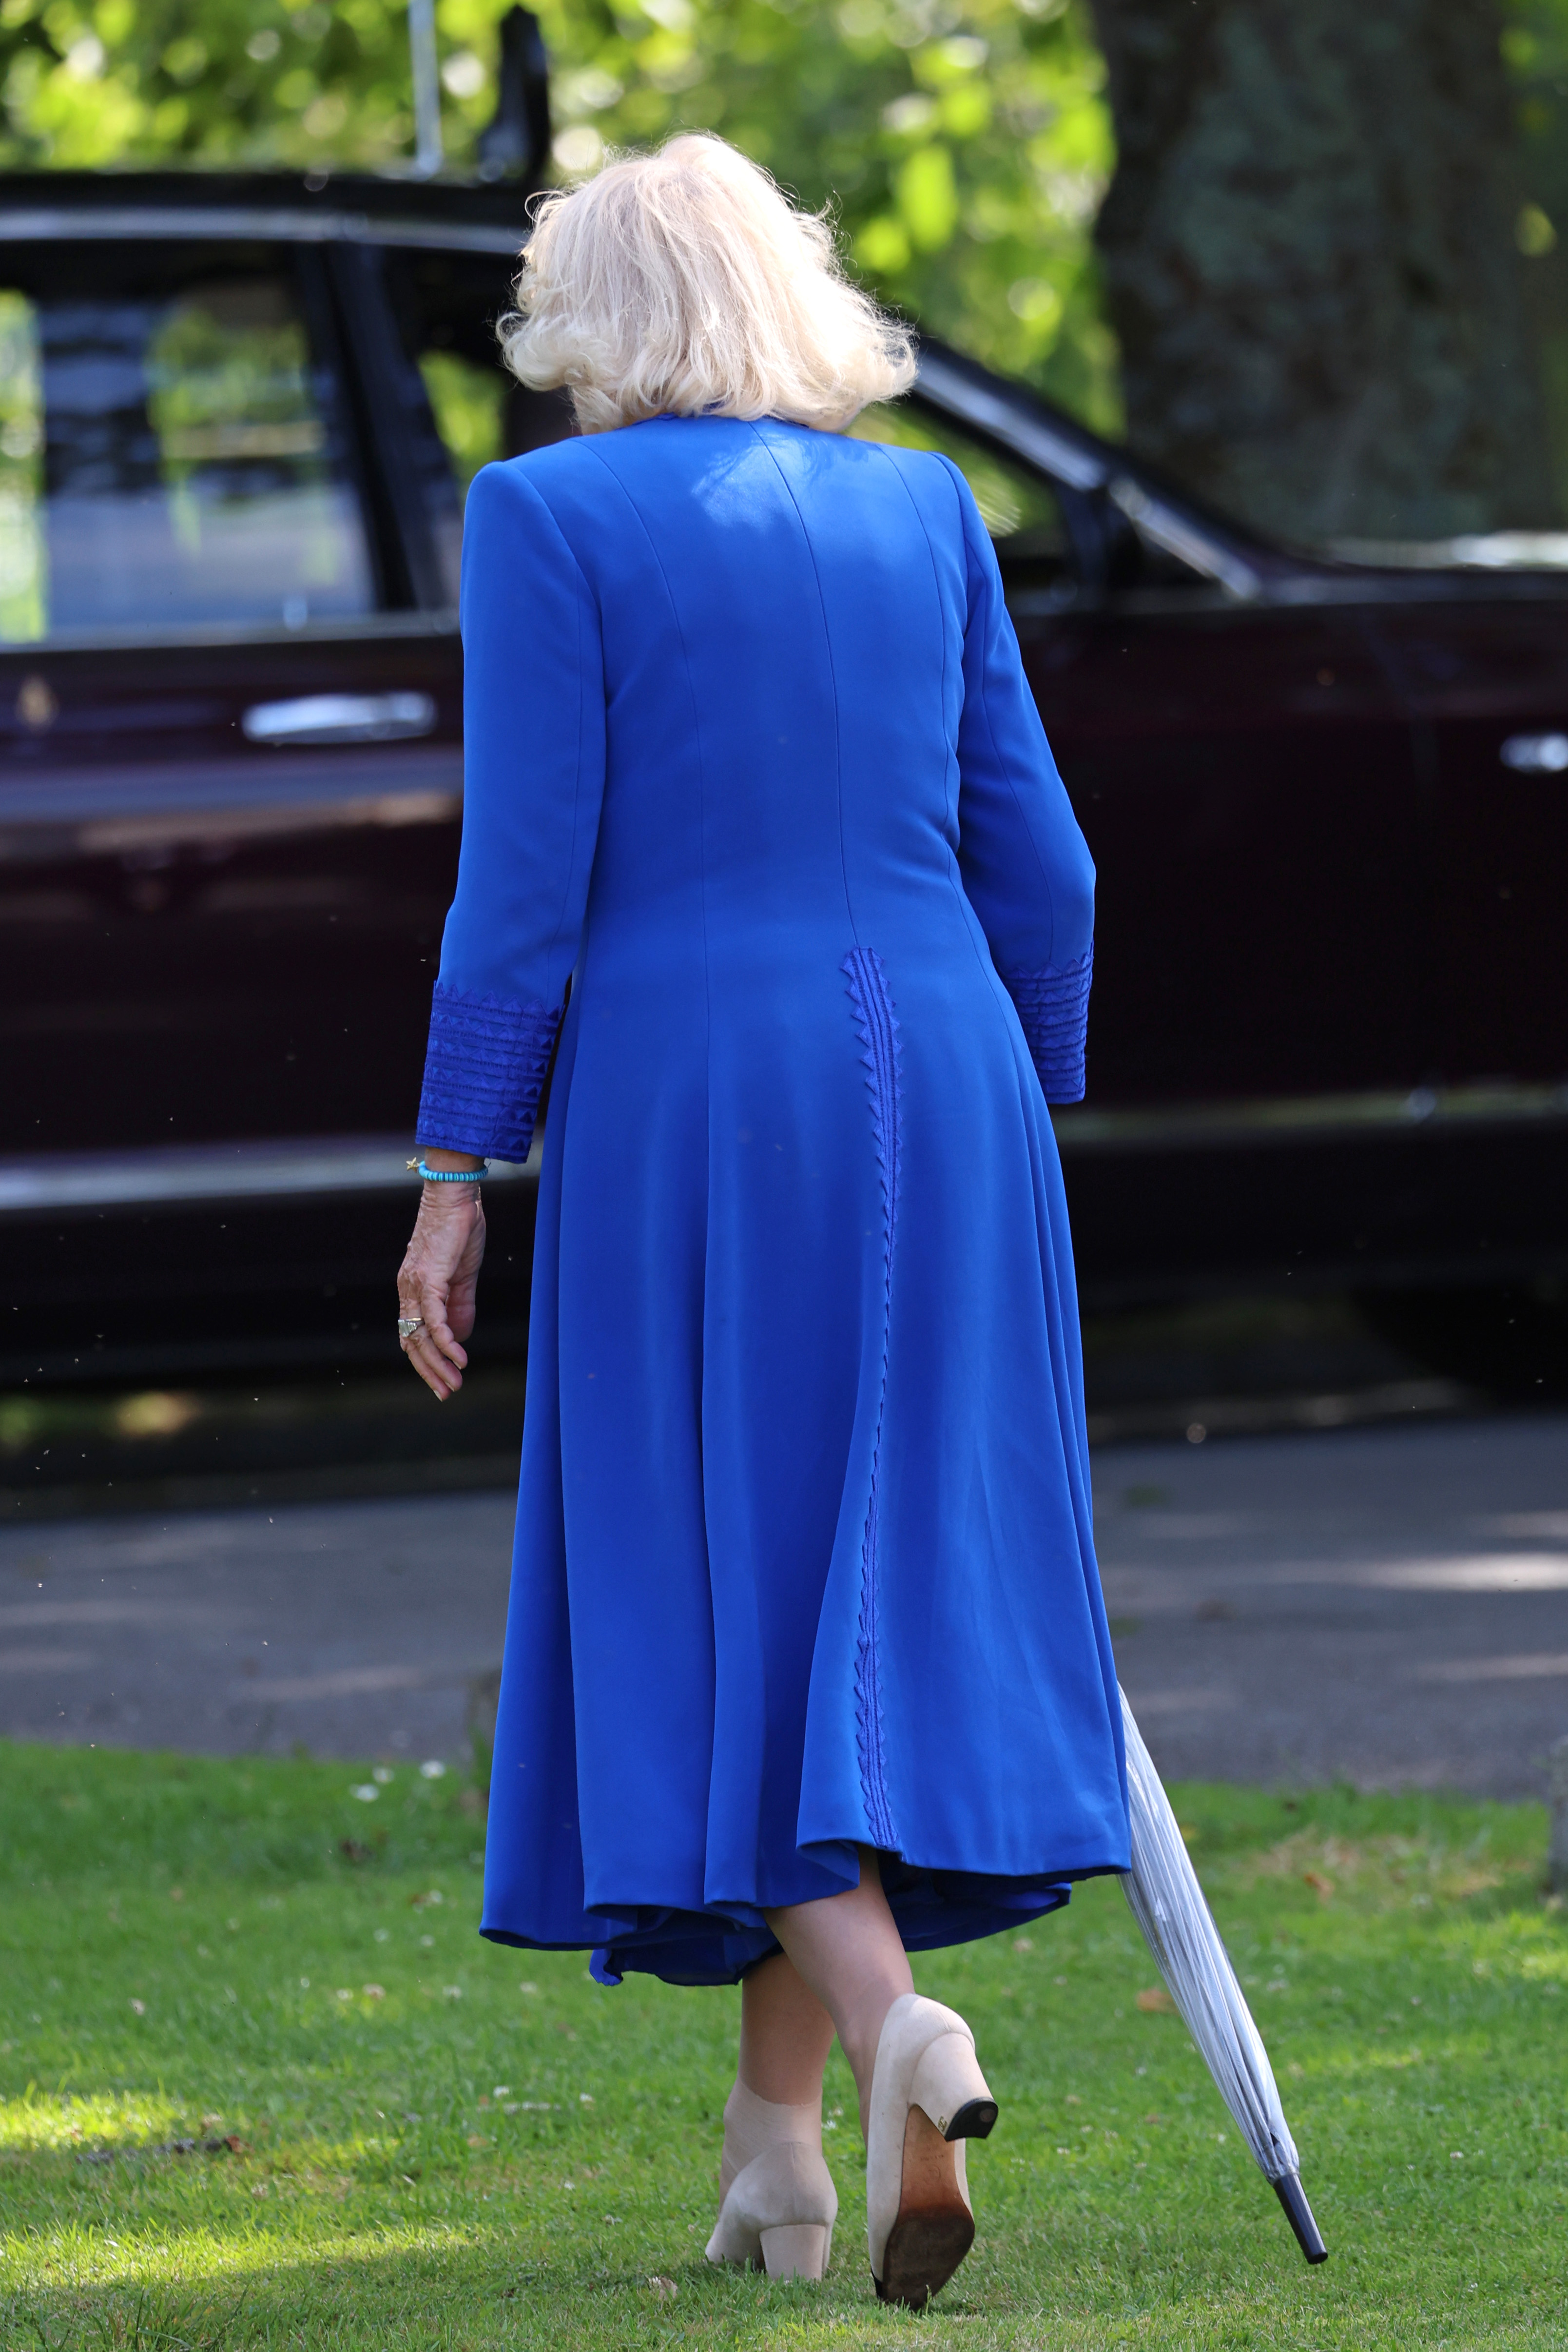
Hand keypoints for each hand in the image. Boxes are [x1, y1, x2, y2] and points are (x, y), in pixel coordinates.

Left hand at [397, 1182, 486, 1399]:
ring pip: (422, 1336)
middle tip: (447, 1394)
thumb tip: (460, 1338)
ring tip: (454, 1384)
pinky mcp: (430, 1279)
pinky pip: (435, 1318)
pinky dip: (447, 1341)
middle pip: (413, 1342)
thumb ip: (461, 1306)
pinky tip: (459, 1358)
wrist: (456, 1197)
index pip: (413, 1335)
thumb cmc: (459, 1230)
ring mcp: (416, 1286)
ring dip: (438, 1364)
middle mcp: (408, 1291)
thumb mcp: (463, 1275)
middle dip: (430, 1372)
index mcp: (414, 1290)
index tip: (442, 1381)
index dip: (425, 1361)